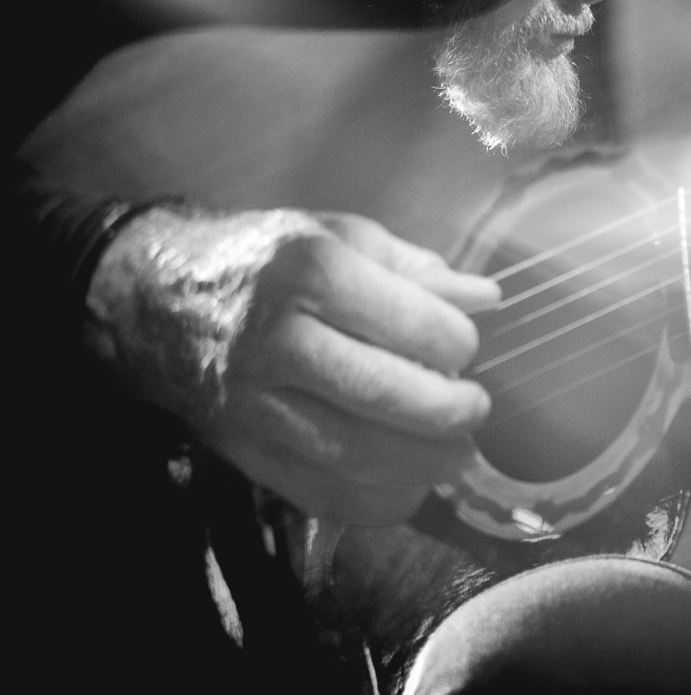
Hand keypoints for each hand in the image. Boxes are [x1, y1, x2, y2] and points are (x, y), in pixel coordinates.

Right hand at [86, 206, 500, 524]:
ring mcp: (253, 401)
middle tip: (477, 411)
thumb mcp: (339, 237)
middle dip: (448, 412)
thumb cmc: (267, 261)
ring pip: (352, 454)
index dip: (457, 344)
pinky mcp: (242, 450)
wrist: (156, 300)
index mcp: (310, 271)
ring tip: (457, 455)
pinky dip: (376, 501)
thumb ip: (417, 269)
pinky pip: (319, 492)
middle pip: (381, 394)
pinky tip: (410, 485)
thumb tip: (487, 299)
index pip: (408, 322)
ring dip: (422, 465)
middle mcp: (277, 338)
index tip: (468, 351)